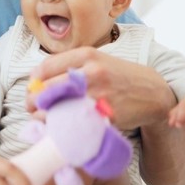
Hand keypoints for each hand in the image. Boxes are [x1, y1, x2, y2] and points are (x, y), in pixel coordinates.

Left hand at [27, 47, 175, 129]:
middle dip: (33, 101)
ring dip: (45, 117)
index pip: (45, 67)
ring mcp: (100, 96)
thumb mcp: (96, 60)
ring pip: (58, 110)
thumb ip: (69, 65)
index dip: (33, 81)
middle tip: (31, 107)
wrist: (153, 93)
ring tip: (43, 118)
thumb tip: (36, 79)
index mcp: (87, 55)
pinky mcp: (107, 117)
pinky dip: (64, 129)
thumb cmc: (118, 75)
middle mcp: (92, 73)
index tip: (32, 89)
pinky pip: (76, 125)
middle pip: (47, 90)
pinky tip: (62, 127)